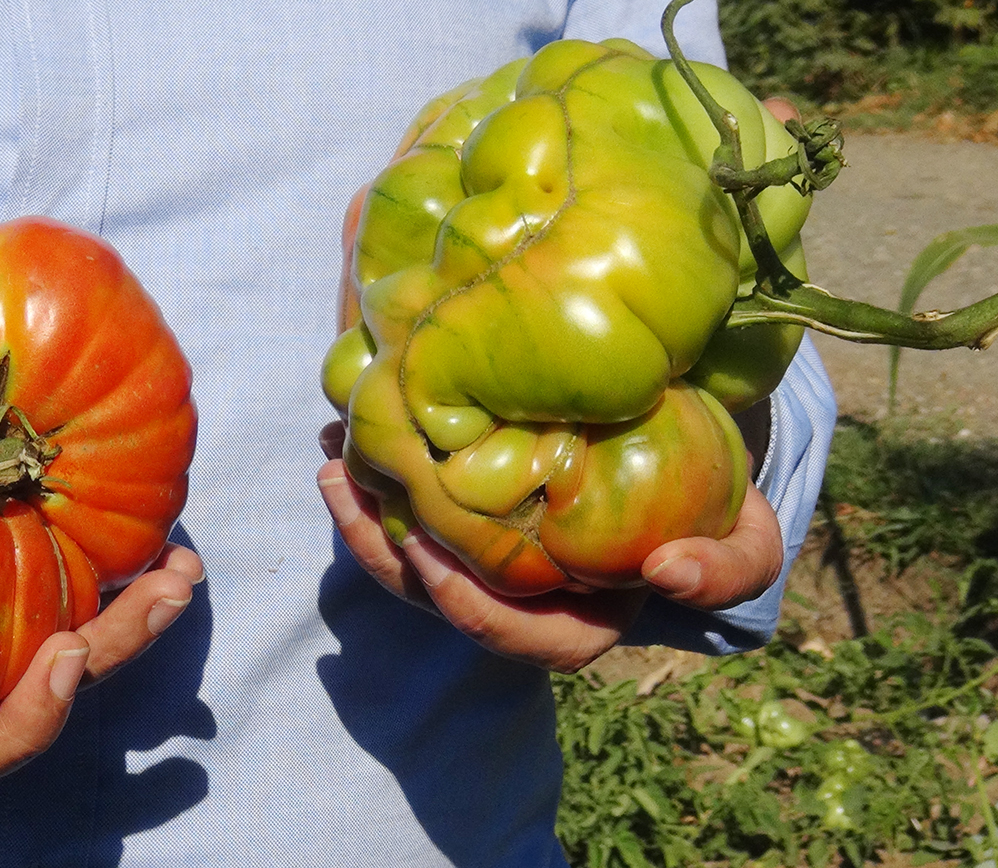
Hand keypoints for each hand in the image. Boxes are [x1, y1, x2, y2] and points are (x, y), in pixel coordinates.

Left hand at [317, 422, 781, 673]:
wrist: (689, 463)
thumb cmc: (713, 515)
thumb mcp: (744, 544)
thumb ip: (726, 569)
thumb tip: (666, 572)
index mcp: (576, 625)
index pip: (518, 638)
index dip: (472, 610)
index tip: (433, 556)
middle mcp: (521, 603)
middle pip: (439, 601)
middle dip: (384, 556)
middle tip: (347, 489)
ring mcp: (486, 563)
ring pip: (407, 561)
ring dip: (361, 518)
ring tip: (331, 462)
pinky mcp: (463, 519)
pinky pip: (406, 512)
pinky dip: (372, 481)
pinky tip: (342, 438)